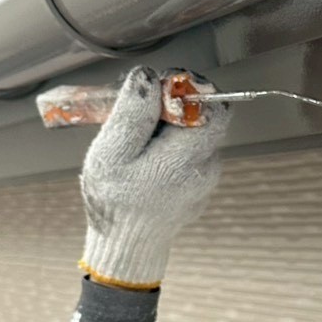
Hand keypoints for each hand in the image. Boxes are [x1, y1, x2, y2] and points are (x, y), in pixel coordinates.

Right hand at [79, 67, 229, 289]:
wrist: (126, 244)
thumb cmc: (114, 201)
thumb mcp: (109, 155)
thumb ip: (131, 115)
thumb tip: (148, 77)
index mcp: (185, 160)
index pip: (212, 106)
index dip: (188, 87)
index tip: (159, 87)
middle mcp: (206, 167)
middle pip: (208, 114)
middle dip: (178, 103)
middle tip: (147, 104)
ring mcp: (207, 176)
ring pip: (198, 131)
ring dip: (173, 124)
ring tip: (142, 136)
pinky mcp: (202, 182)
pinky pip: (192, 150)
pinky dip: (173, 144)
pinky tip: (149, 155)